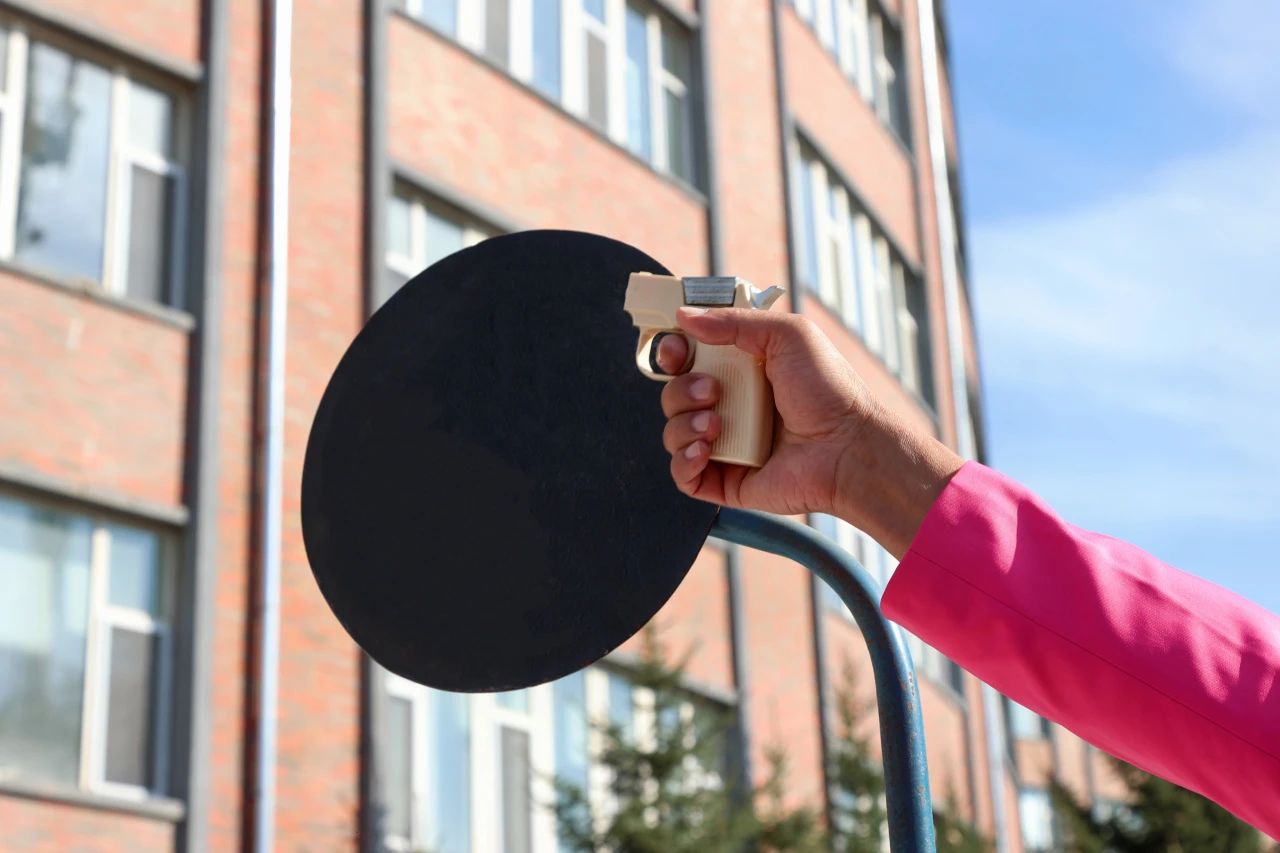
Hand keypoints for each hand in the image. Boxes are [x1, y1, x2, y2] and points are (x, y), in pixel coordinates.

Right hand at [656, 307, 961, 555]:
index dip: (674, 352)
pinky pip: (683, 475)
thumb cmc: (829, 390)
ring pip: (674, 431)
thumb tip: (685, 316)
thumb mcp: (787, 334)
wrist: (848, 447)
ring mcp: (727, 444)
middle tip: (714, 390)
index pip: (689, 359)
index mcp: (742, 370)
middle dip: (683, 389)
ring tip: (717, 426)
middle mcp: (731, 405)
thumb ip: (734, 321)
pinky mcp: (726, 480)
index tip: (676, 350)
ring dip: (684, 424)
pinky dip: (683, 461)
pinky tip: (704, 451)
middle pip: (674, 393)